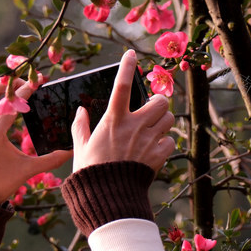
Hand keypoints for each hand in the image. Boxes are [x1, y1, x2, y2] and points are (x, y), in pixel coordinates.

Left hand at [0, 77, 71, 204]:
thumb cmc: (1, 183)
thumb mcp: (28, 170)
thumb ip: (51, 160)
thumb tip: (71, 151)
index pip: (11, 102)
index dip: (26, 89)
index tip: (37, 82)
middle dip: (9, 83)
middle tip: (25, 84)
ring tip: (14, 91)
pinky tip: (2, 103)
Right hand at [71, 50, 175, 173]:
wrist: (107, 196)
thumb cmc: (91, 171)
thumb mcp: (80, 146)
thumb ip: (80, 126)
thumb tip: (80, 111)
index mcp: (113, 120)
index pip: (121, 86)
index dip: (126, 67)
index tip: (131, 54)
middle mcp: (134, 126)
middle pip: (160, 101)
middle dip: (158, 103)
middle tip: (151, 109)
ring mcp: (148, 140)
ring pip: (169, 119)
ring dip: (164, 121)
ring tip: (154, 129)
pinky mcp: (158, 155)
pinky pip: (170, 141)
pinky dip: (165, 143)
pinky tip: (154, 149)